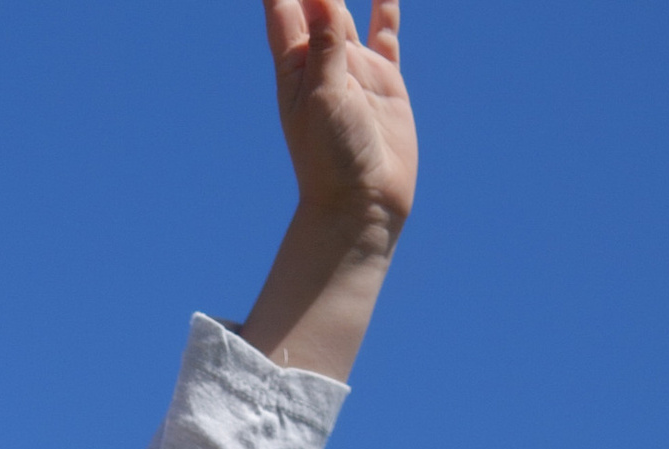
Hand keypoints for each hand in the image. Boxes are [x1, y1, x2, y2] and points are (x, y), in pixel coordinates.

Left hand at [264, 0, 417, 248]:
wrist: (361, 207)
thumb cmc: (331, 158)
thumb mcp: (323, 93)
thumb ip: (324, 39)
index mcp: (294, 61)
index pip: (283, 1)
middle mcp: (320, 58)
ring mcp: (353, 66)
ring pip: (347, 6)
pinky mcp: (384, 80)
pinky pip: (385, 34)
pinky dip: (385, 7)